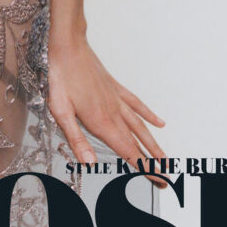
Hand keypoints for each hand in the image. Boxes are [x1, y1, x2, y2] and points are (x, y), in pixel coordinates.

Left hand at [47, 33, 167, 187]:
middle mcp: (113, 112)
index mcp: (101, 122)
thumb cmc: (61, 76)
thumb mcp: (60, 111)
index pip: (127, 152)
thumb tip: (89, 162)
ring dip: (154, 144)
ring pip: (140, 126)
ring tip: (165, 159)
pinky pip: (136, 104)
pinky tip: (159, 123)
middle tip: (167, 178)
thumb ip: (76, 139)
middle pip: (137, 143)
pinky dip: (148, 115)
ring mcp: (116, 99)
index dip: (144, 168)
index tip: (160, 181)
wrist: (69, 46)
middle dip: (152, 163)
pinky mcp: (115, 87)